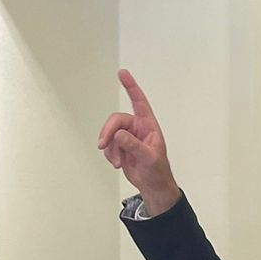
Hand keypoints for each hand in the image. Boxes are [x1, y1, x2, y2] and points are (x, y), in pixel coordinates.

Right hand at [96, 69, 179, 213]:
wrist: (152, 185)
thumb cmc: (157, 171)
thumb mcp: (148, 158)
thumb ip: (134, 145)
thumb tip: (119, 134)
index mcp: (148, 125)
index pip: (138, 101)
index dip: (131, 86)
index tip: (122, 73)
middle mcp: (137, 127)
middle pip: (116, 121)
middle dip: (108, 132)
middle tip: (103, 144)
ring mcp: (127, 137)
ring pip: (110, 134)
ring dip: (110, 148)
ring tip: (117, 162)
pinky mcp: (120, 146)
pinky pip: (108, 145)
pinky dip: (109, 154)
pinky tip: (117, 163)